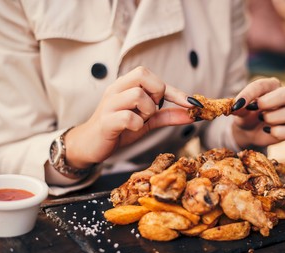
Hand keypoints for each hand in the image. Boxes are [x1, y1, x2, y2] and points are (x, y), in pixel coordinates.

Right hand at [64, 66, 193, 168]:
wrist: (90, 145)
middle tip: (154, 110)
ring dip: (147, 110)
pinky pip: (128, 117)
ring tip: (141, 121)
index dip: (175, 91)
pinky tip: (133, 129)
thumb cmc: (119, 129)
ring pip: (137, 95)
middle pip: (142, 75)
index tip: (193, 104)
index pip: (152, 77)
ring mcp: (109, 104)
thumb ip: (167, 115)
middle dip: (157, 93)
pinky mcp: (105, 121)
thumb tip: (193, 114)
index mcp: (126, 85)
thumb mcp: (147, 121)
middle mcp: (116, 89)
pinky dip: (137, 124)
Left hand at [230, 77, 284, 147]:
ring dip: (272, 118)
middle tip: (255, 109)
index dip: (249, 94)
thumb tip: (235, 107)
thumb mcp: (239, 110)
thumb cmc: (246, 115)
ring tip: (261, 119)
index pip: (262, 85)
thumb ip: (238, 107)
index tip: (237, 104)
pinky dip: (278, 132)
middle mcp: (283, 98)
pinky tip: (266, 130)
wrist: (247, 132)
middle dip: (269, 102)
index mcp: (270, 86)